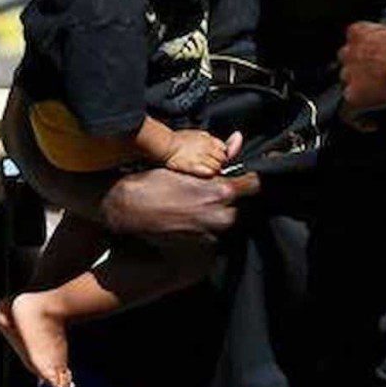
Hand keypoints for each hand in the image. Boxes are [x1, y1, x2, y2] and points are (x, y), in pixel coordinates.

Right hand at [104, 132, 256, 239]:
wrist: (129, 211)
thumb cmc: (154, 184)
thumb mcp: (187, 165)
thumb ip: (220, 158)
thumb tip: (238, 140)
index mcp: (221, 194)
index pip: (256, 184)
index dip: (253, 176)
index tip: (251, 173)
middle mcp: (222, 218)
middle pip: (246, 204)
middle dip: (238, 194)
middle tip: (221, 186)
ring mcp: (213, 235)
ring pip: (232, 218)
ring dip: (227, 209)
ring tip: (206, 200)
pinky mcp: (203, 246)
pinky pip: (217, 231)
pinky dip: (213, 222)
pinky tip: (196, 212)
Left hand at [337, 13, 385, 128]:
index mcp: (359, 32)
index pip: (354, 45)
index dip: (365, 57)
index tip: (378, 66)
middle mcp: (347, 52)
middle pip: (347, 66)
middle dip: (359, 76)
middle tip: (378, 86)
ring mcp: (347, 75)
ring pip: (348, 88)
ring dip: (361, 96)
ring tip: (378, 105)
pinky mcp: (351, 97)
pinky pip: (348, 114)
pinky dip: (359, 120)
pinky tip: (372, 123)